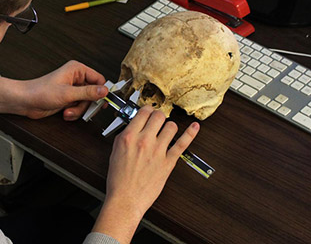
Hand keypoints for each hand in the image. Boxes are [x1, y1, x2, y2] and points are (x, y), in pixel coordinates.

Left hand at [0, 60, 107, 119]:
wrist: (26, 102)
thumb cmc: (40, 91)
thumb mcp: (68, 93)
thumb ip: (88, 93)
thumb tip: (104, 91)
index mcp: (76, 70)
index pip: (98, 79)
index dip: (101, 91)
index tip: (102, 101)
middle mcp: (75, 78)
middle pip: (93, 93)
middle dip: (86, 104)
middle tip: (81, 107)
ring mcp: (72, 89)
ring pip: (86, 102)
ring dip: (78, 110)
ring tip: (68, 110)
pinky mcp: (68, 99)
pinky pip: (78, 107)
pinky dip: (73, 112)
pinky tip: (65, 112)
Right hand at [92, 106, 199, 242]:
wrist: (125, 199)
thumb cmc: (119, 180)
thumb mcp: (115, 152)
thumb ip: (125, 136)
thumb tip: (134, 126)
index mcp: (129, 137)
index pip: (143, 112)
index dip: (147, 110)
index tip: (148, 113)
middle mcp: (144, 141)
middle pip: (158, 116)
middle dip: (158, 117)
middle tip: (157, 121)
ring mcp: (158, 151)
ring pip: (171, 126)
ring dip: (169, 127)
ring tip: (167, 131)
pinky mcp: (168, 162)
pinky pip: (182, 143)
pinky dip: (191, 133)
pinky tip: (195, 128)